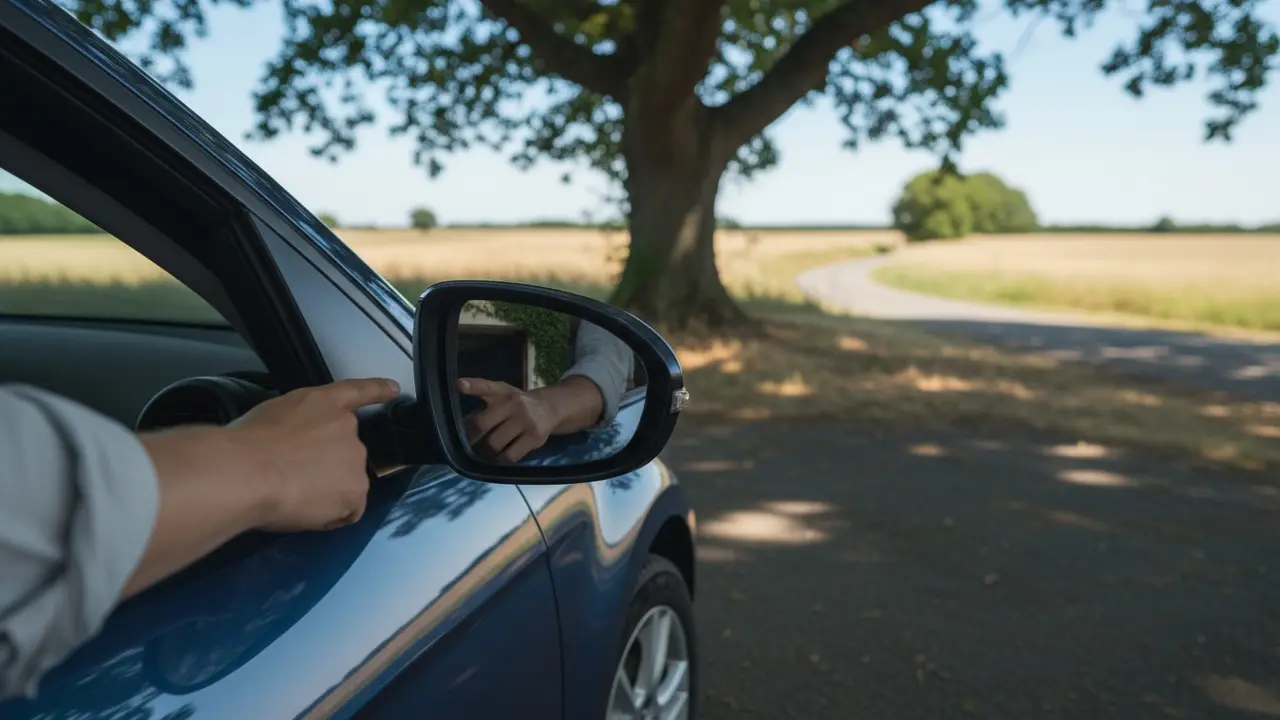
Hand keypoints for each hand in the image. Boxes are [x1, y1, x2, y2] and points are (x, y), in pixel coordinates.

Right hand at [227, 377, 399, 531]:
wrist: (249, 471)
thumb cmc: (248, 442)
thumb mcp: (272, 416)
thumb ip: (295, 425)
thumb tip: (292, 446)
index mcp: (325, 403)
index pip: (357, 392)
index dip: (378, 390)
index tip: (394, 390)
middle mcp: (349, 429)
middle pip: (345, 451)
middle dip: (325, 465)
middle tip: (291, 476)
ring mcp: (356, 461)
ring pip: (347, 482)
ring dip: (328, 490)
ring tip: (294, 495)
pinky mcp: (355, 492)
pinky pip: (348, 509)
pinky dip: (333, 515)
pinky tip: (308, 513)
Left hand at [458, 378, 556, 463]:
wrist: (548, 408)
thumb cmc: (515, 404)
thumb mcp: (500, 395)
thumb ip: (483, 406)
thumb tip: (462, 429)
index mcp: (501, 391)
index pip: (485, 387)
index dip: (472, 386)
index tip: (459, 385)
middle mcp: (514, 403)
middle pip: (482, 424)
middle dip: (472, 437)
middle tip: (469, 444)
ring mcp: (526, 420)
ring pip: (495, 443)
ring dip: (486, 451)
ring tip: (484, 452)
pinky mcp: (535, 437)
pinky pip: (510, 455)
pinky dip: (501, 459)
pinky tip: (499, 458)